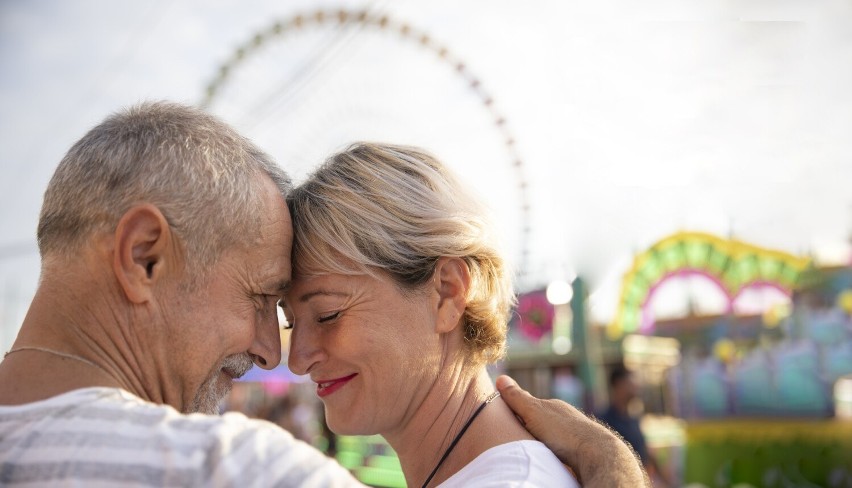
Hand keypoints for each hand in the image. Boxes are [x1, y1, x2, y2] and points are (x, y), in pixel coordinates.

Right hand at [496, 375, 648, 487]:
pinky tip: (551, 458)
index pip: (531, 405)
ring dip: (544, 441)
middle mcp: (566, 417)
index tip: (506, 420)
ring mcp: (575, 433)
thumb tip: (501, 378)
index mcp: (554, 406)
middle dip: (531, 427)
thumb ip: (517, 397)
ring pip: (554, 435)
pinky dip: (555, 451)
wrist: (597, 454)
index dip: (518, 412)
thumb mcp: (534, 412)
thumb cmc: (564, 431)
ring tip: (533, 450)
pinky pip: (563, 448)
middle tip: (517, 437)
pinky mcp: (581, 450)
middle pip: (543, 420)